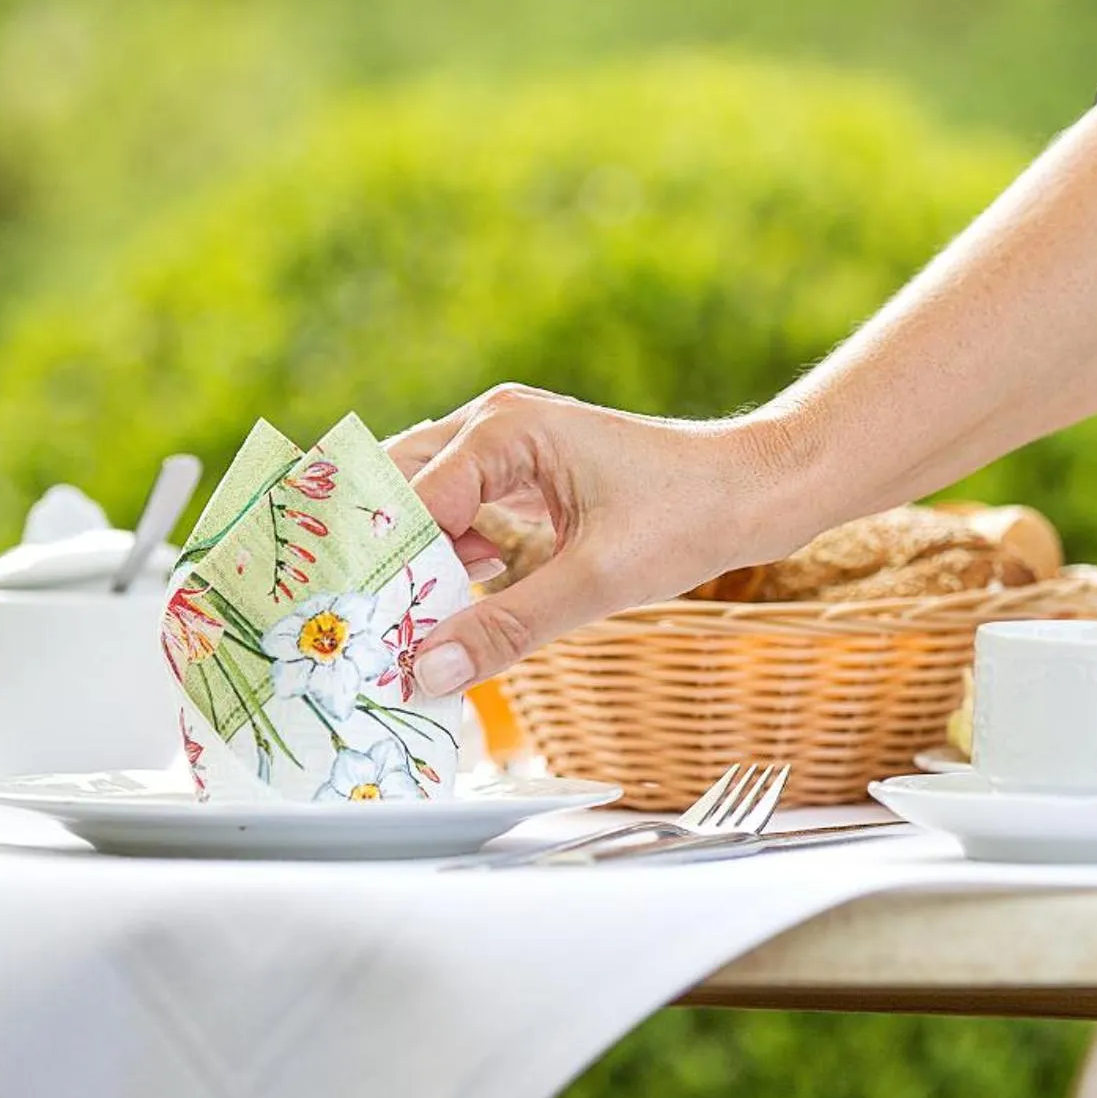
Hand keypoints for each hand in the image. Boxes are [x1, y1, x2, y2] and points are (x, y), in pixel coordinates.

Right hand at [385, 385, 812, 695]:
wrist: (754, 493)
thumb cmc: (689, 516)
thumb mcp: (596, 581)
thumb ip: (507, 626)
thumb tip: (429, 672)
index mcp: (505, 429)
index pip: (409, 499)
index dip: (376, 564)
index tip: (349, 624)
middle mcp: (495, 425)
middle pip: (397, 486)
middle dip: (374, 551)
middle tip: (343, 618)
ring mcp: (507, 449)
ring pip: (424, 503)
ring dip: (407, 559)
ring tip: (381, 624)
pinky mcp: (524, 479)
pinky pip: (460, 516)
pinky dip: (444, 559)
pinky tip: (437, 608)